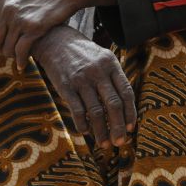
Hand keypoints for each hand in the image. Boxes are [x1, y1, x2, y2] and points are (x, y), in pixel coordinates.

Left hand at [0, 0, 115, 69]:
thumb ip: (5, 3)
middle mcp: (7, 9)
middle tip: (7, 53)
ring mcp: (19, 19)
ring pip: (6, 49)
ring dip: (11, 57)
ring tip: (17, 57)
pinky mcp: (33, 28)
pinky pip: (20, 52)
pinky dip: (21, 61)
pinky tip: (23, 65)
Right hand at [32, 26, 135, 147]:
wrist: (54, 41)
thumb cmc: (82, 54)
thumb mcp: (102, 58)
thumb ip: (113, 78)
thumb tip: (124, 106)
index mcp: (111, 64)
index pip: (126, 92)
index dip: (130, 113)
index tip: (130, 128)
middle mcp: (98, 72)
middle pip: (113, 105)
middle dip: (118, 127)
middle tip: (119, 143)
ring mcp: (81, 80)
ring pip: (96, 111)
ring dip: (101, 131)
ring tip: (103, 143)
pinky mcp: (66, 86)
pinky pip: (77, 110)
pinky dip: (82, 124)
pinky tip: (85, 131)